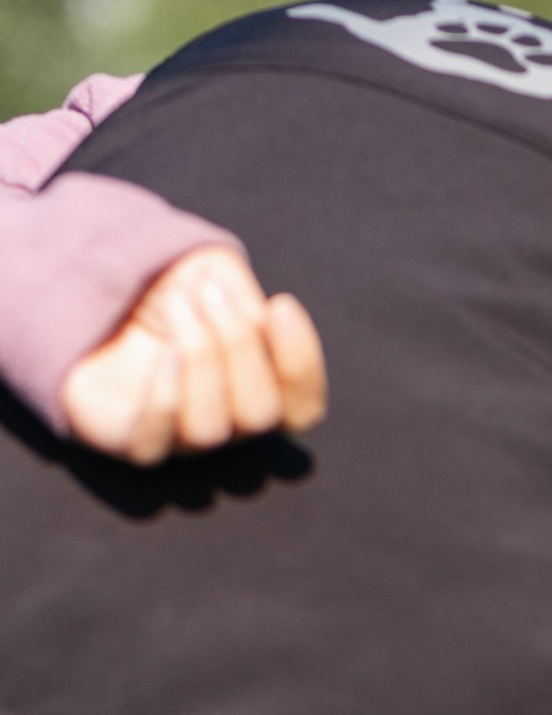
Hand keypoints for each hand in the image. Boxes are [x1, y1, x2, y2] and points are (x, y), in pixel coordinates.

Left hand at [61, 244, 326, 464]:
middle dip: (240, 346)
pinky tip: (160, 350)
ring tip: (175, 303)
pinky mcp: (123, 438)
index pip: (300, 410)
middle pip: (259, 417)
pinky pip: (153, 443)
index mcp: (252, 392)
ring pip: (210, 430)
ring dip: (200, 357)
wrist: (87, 279)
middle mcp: (220, 425)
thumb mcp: (213, 270)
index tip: (282, 305)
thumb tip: (256, 336)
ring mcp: (173, 438)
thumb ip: (245, 301)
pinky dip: (165, 397)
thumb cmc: (159, 280)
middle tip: (208, 292)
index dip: (301, 365)